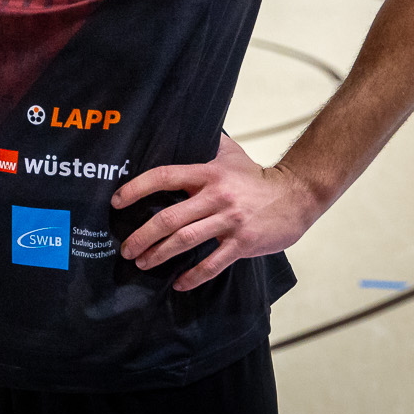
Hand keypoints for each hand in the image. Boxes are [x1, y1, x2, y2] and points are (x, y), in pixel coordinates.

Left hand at [114, 133, 323, 290]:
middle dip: (142, 235)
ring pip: (185, 240)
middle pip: (169, 217)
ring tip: (142, 263)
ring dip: (159, 254)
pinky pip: (213, 263)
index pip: (164, 176)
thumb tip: (176, 129)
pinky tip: (180, 283)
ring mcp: (229, 221)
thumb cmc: (256, 176)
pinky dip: (194, 276)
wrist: (297, 195)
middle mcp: (216, 196)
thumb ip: (203, 144)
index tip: (116, 202)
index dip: (136, 189)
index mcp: (207, 173)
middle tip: (126, 248)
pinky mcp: (243, 243)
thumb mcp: (229, 154)